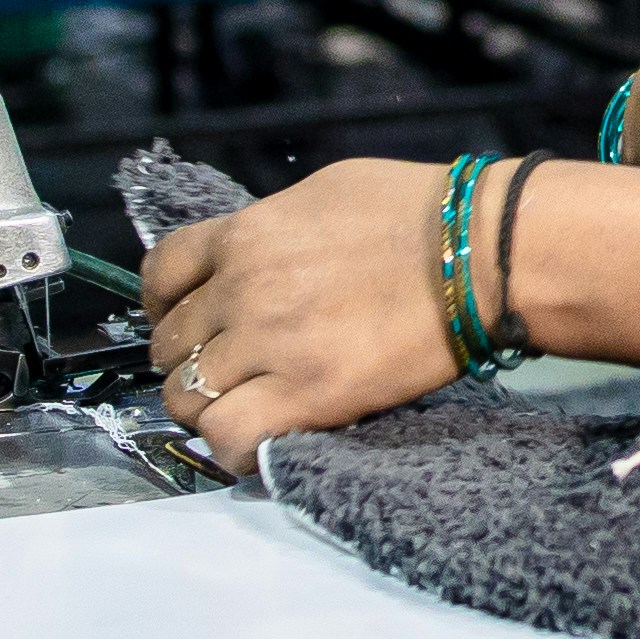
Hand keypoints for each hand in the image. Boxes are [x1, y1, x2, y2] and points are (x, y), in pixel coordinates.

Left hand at [132, 158, 472, 465]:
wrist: (478, 252)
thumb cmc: (415, 211)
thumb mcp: (321, 194)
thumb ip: (268, 228)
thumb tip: (249, 253)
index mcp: (244, 235)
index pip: (161, 274)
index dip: (163, 303)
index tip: (183, 319)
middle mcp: (243, 291)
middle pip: (168, 343)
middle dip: (187, 358)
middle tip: (224, 369)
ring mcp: (270, 346)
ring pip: (185, 396)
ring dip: (204, 405)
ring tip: (239, 405)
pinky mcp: (307, 396)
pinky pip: (228, 436)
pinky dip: (230, 444)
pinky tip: (255, 436)